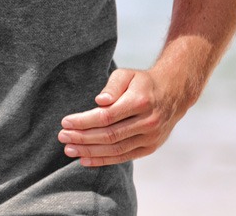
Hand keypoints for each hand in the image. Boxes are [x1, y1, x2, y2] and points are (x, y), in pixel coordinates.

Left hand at [58, 68, 183, 166]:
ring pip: (115, 149)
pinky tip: (85, 160)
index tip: (65, 122)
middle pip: (109, 134)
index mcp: (140, 102)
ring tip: (69, 150)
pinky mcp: (150, 148)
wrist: (172, 95)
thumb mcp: (127, 75)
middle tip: (62, 137)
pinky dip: (104, 160)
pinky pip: (124, 156)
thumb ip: (112, 86)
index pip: (107, 116)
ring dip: (90, 151)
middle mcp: (147, 122)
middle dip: (83, 138)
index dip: (84, 121)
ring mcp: (150, 138)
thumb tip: (100, 100)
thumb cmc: (142, 83)